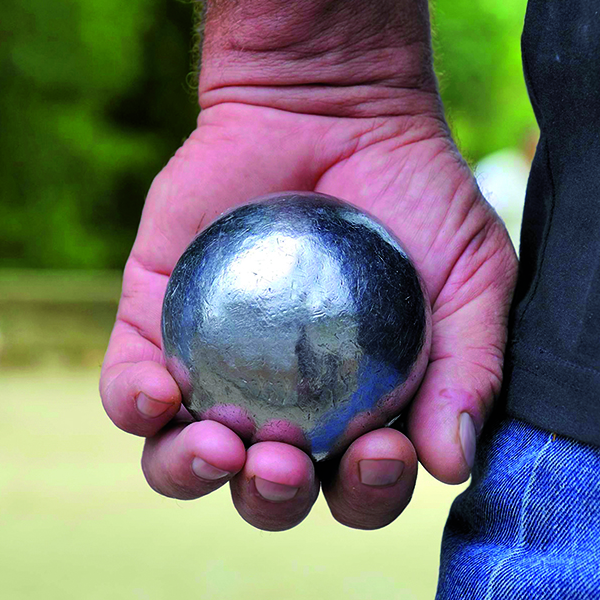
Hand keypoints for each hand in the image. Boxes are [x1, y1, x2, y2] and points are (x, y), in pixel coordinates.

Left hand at [100, 95, 516, 531]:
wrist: (331, 100)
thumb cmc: (414, 192)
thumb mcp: (472, 274)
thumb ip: (471, 367)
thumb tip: (449, 465)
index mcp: (353, 410)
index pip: (354, 486)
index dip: (366, 494)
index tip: (381, 450)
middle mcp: (277, 402)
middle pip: (262, 490)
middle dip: (273, 499)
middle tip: (286, 463)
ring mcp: (209, 365)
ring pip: (179, 457)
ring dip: (194, 472)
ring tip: (223, 446)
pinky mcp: (152, 321)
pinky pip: (127, 387)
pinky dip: (135, 404)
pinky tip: (160, 393)